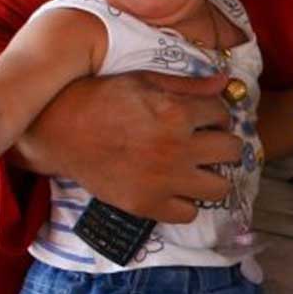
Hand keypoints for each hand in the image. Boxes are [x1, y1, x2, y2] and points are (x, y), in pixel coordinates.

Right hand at [18, 70, 241, 223]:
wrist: (60, 130)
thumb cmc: (102, 99)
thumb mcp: (144, 80)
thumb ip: (188, 85)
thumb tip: (225, 83)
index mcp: (177, 113)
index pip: (223, 114)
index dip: (215, 115)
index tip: (204, 118)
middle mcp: (177, 148)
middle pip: (232, 150)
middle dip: (223, 143)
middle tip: (207, 143)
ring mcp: (164, 180)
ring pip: (220, 187)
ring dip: (213, 176)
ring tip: (197, 169)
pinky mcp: (147, 204)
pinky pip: (189, 213)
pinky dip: (185, 203)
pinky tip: (175, 189)